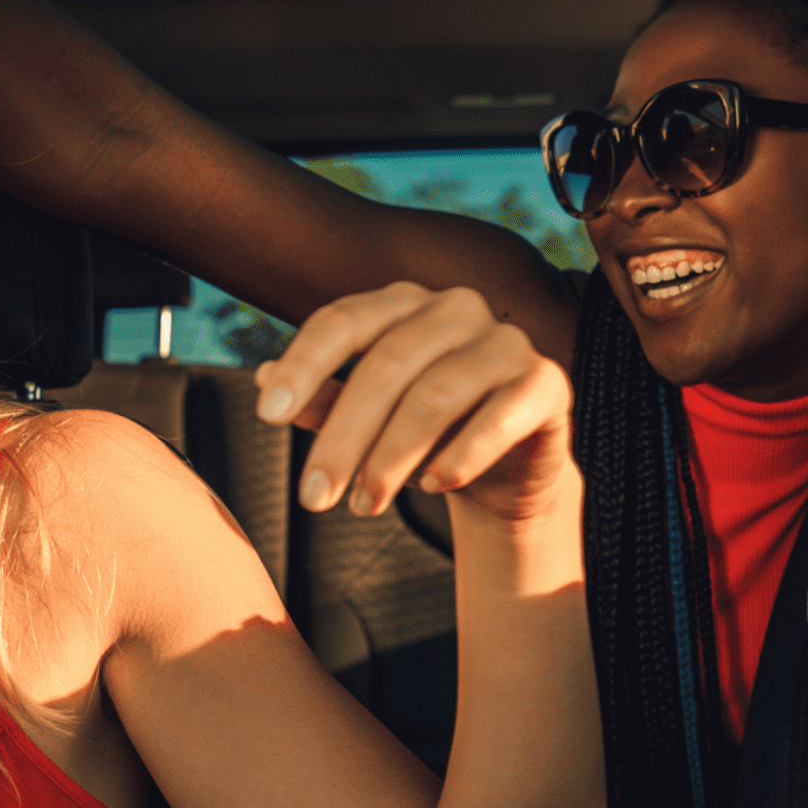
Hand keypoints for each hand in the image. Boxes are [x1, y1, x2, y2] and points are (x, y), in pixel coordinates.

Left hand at [254, 284, 577, 528]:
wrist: (508, 470)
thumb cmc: (427, 434)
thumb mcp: (368, 419)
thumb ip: (324, 398)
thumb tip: (262, 381)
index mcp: (404, 304)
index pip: (343, 320)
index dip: (303, 365)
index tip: (267, 417)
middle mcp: (456, 308)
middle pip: (385, 366)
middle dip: (343, 437)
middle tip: (313, 498)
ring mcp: (505, 342)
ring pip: (436, 394)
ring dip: (392, 457)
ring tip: (366, 504)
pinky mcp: (545, 382)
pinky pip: (499, 416)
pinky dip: (461, 455)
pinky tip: (433, 485)